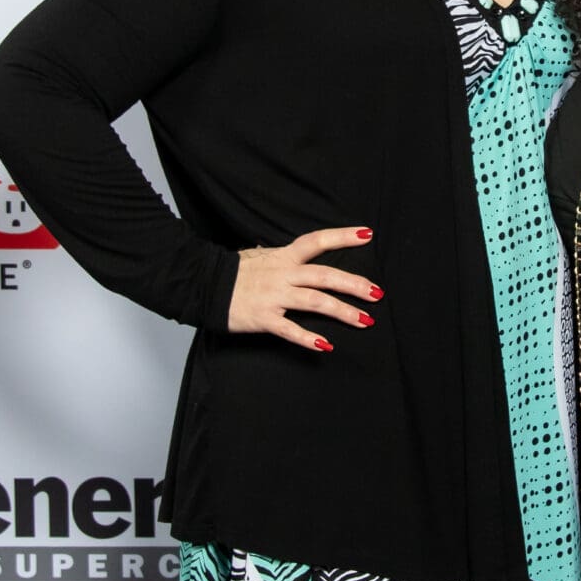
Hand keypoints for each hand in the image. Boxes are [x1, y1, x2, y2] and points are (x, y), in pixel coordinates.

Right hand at [226, 228, 379, 351]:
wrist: (202, 286)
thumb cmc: (232, 272)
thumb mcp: (257, 256)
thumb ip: (279, 256)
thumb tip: (291, 252)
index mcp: (283, 257)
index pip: (316, 241)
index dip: (342, 237)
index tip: (367, 234)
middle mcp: (282, 274)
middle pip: (325, 276)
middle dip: (354, 285)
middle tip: (377, 293)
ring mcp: (274, 296)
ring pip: (315, 302)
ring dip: (343, 312)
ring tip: (365, 321)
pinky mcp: (264, 318)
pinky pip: (290, 329)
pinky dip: (308, 338)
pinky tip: (326, 345)